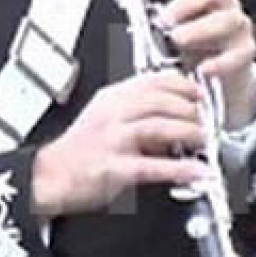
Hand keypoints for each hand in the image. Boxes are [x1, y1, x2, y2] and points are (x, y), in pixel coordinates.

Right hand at [31, 71, 207, 216]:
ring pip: (158, 127)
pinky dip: (180, 169)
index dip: (182, 85)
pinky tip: (197, 171)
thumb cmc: (79, 149)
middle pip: (159, 101)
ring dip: (188, 133)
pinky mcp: (114, 168)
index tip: (199, 93)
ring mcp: (112, 141)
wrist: (49, 176)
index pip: (151, 81)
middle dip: (190, 109)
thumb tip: (172, 110)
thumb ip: (134, 109)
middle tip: (206, 120)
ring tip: (203, 140)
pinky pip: (152, 166)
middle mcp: (111, 115)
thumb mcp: (102, 116)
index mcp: (110, 99)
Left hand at [146, 0, 255, 125]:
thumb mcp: (168, 28)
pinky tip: (203, 68)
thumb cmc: (187, 44)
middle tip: (163, 20)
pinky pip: (237, 54)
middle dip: (184, 4)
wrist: (212, 73)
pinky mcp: (244, 51)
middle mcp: (220, 4)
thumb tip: (129, 2)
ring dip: (199, 29)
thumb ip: (153, 13)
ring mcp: (236, 26)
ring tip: (178, 39)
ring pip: (226, 21)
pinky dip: (220, 62)